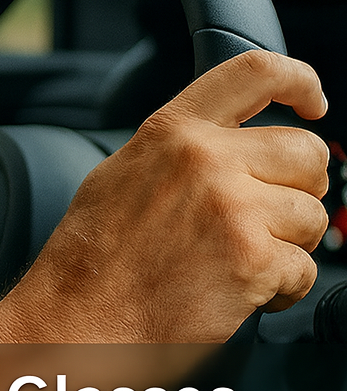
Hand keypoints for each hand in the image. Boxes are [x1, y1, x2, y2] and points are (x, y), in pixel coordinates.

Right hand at [0, 49, 330, 342]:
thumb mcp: (122, 174)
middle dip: (302, 188)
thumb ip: (179, 150)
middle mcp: (204, 159)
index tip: (312, 102)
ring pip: (313, 214)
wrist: (77, 318)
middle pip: (307, 152)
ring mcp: (232, 207)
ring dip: (291, 244)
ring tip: (244, 260)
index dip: (299, 81)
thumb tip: (231, 143)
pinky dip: (283, 288)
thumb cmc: (92, 259)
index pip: (254, 72)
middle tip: (272, 215)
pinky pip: (306, 268)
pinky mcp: (252, 259)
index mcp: (172, 131)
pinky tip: (243, 291)